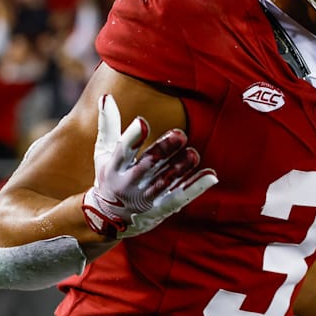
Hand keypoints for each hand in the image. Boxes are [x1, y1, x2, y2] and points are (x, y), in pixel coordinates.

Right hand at [81, 94, 217, 238]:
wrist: (108, 219)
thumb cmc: (108, 176)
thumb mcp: (104, 152)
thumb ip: (109, 125)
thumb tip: (106, 97)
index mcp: (113, 167)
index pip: (122, 151)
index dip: (132, 138)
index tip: (142, 123)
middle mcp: (128, 184)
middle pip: (147, 166)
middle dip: (163, 151)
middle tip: (180, 134)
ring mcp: (145, 198)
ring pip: (165, 181)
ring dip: (181, 168)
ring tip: (193, 154)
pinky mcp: (161, 208)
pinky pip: (180, 197)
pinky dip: (195, 187)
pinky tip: (211, 176)